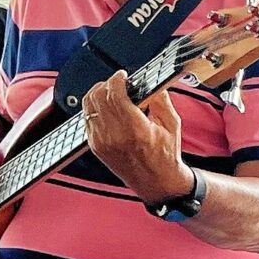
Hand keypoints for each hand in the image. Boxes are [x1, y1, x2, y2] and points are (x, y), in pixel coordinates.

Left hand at [82, 73, 190, 206]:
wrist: (156, 182)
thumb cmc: (165, 155)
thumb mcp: (171, 124)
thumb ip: (160, 99)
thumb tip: (149, 82)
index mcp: (135, 129)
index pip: (114, 94)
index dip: (117, 79)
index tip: (123, 76)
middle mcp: (114, 135)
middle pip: (97, 97)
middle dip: (107, 84)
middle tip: (119, 83)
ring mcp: (101, 142)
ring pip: (88, 106)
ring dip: (98, 95)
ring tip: (112, 94)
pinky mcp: (95, 146)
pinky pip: (87, 119)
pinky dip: (95, 109)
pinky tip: (108, 110)